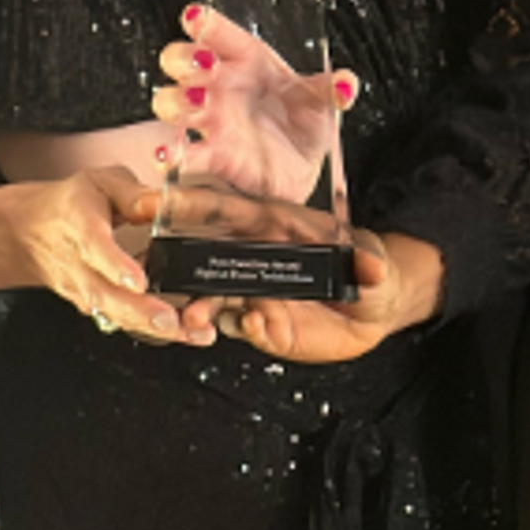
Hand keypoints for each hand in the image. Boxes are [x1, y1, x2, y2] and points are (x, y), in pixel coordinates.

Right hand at [0, 167, 201, 340]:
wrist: (26, 230)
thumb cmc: (67, 204)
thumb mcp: (101, 182)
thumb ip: (137, 194)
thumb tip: (168, 204)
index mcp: (81, 224)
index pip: (94, 247)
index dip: (116, 266)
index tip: (138, 281)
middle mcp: (78, 264)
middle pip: (106, 294)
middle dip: (141, 312)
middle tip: (173, 322)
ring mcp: (80, 289)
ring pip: (113, 313)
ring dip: (151, 326)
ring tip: (188, 333)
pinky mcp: (87, 304)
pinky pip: (116, 318)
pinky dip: (145, 327)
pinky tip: (177, 331)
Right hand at [152, 3, 356, 201]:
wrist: (300, 168)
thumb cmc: (301, 122)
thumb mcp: (321, 101)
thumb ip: (331, 90)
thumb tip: (347, 84)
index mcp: (246, 60)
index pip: (218, 32)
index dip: (204, 22)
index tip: (196, 18)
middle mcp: (220, 85)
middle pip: (181, 59)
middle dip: (184, 58)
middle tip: (204, 65)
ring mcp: (210, 119)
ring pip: (171, 100)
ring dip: (176, 100)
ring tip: (196, 104)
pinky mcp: (210, 154)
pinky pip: (183, 153)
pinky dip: (172, 155)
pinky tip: (171, 155)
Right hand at [154, 192, 443, 362]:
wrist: (376, 306)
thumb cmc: (368, 266)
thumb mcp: (373, 258)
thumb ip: (369, 260)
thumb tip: (371, 265)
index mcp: (271, 223)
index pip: (223, 209)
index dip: (187, 204)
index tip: (153, 203)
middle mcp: (256, 257)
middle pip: (206, 257)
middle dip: (179, 266)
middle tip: (156, 278)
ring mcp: (257, 292)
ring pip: (215, 297)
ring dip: (200, 306)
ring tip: (194, 319)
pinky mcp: (266, 324)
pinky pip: (245, 326)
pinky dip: (245, 327)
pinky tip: (253, 325)